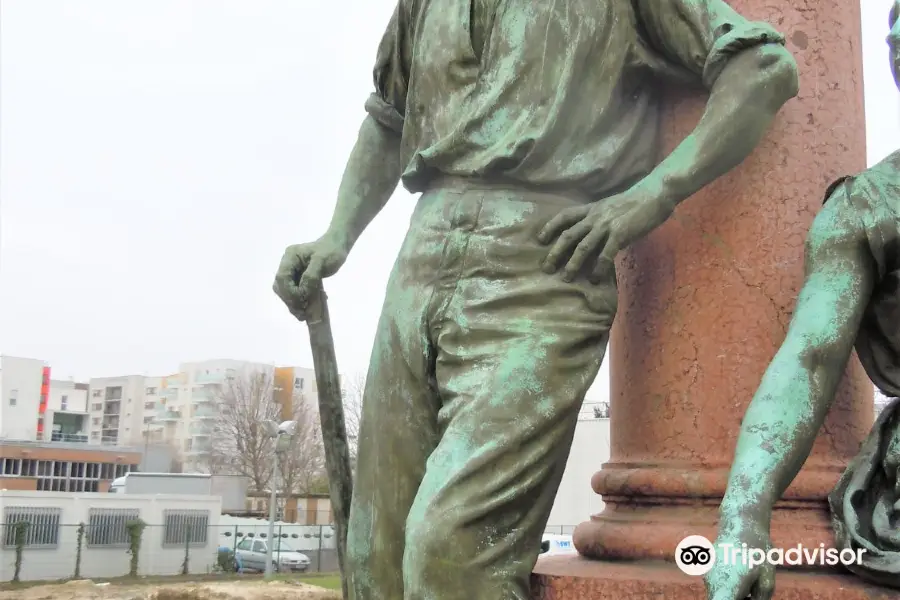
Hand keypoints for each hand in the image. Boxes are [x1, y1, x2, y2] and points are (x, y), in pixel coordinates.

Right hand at [273, 233, 349, 320]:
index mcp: (290, 257)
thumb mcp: (322, 261)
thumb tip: (302, 293)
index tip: (301, 302)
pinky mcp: (299, 278)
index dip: (289, 292)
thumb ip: (311, 276)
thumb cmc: (331, 251)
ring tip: (306, 315)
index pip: (282, 277)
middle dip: (290, 301)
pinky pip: (296, 292)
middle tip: (302, 314)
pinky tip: (312, 307)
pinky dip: (302, 301)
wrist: (338, 245)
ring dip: (295, 304)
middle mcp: (288, 264)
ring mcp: (292, 271)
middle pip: (281, 286)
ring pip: (287, 291)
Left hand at [537, 178, 673, 281]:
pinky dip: (598, 268)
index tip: (540, 239)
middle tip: (546, 268)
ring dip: (572, 264)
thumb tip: (591, 236)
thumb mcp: (610, 207)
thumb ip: (599, 219)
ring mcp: (606, 225)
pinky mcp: (620, 234)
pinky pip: (605, 254)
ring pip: (582, 247)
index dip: (550, 227)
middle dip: (555, 252)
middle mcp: (594, 217)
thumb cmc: (635, 202)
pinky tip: (594, 278)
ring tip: (566, 278)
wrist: (654, 194)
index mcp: (591, 209)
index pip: (564, 216)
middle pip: (568, 235)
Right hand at [705, 519, 775, 599]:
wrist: (741, 522)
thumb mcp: (767, 580)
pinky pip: (719, 587)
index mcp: (728, 586)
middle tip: (754, 593)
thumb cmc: (757, 551)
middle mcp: (713, 583)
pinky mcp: (708, 571)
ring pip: (720, 596)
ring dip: (735, 597)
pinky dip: (730, 589)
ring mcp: (708, 576)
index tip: (745, 599)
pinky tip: (744, 575)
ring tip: (752, 582)